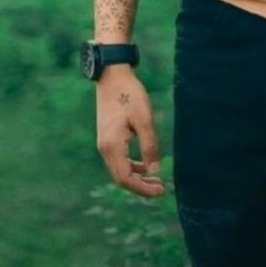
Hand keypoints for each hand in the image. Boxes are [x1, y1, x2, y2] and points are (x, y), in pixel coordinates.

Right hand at [96, 65, 164, 197]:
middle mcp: (104, 149)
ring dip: (137, 177)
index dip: (143, 188)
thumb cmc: (130, 95)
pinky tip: (145, 163)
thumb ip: (150, 146)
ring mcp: (104, 143)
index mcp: (112, 147)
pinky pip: (118, 160)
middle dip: (141, 186)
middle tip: (161, 188)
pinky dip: (132, 166)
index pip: (126, 179)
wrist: (112, 76)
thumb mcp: (145, 120)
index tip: (161, 190)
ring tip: (156, 179)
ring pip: (119, 170)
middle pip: (121, 178)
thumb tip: (155, 171)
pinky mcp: (107, 137)